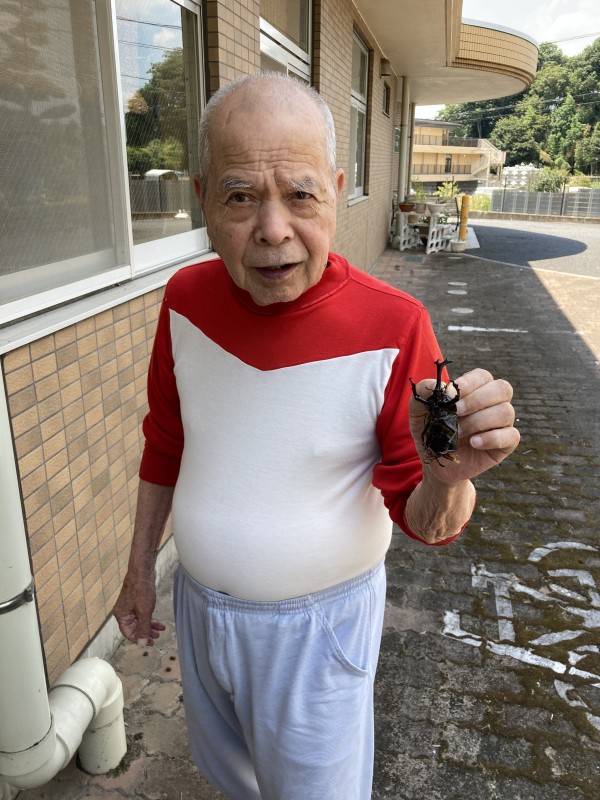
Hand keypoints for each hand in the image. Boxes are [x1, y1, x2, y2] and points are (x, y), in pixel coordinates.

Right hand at [113, 568, 165, 646]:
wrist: (143, 570)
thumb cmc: (141, 589)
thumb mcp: (144, 612)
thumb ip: (143, 628)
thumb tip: (142, 643)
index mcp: (121, 616)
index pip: (129, 633)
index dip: (140, 639)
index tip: (151, 643)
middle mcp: (123, 611)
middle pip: (134, 627)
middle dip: (146, 632)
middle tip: (157, 636)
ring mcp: (129, 605)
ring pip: (139, 620)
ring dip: (150, 625)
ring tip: (160, 628)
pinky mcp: (136, 600)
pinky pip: (142, 613)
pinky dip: (149, 617)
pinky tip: (157, 619)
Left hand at [409, 367, 518, 483]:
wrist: (435, 464)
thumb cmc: (431, 433)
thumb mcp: (419, 412)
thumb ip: (423, 392)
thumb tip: (442, 386)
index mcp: (476, 390)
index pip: (483, 376)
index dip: (470, 382)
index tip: (453, 392)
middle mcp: (493, 403)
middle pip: (502, 389)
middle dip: (477, 400)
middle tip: (456, 412)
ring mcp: (502, 423)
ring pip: (505, 411)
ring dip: (478, 421)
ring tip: (458, 432)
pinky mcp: (506, 444)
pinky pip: (511, 435)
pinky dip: (491, 438)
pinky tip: (473, 443)